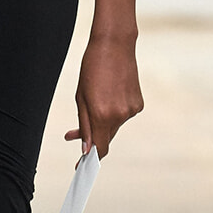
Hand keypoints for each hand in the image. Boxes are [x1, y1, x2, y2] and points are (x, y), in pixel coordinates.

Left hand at [65, 31, 142, 158]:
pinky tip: (109, 93)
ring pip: (114, 126)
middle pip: (105, 138)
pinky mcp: (139, 103)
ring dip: (103, 120)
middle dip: (91, 137)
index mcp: (103, 115)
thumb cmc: (92, 68)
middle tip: (73, 132)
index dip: (89, 159)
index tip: (81, 166)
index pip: (99, 148)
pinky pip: (123, 115)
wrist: (114, 45)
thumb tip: (86, 148)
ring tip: (95, 98)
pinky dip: (114, 111)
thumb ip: (84, 125)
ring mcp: (132, 110)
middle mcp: (120, 116)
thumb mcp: (81, 97)